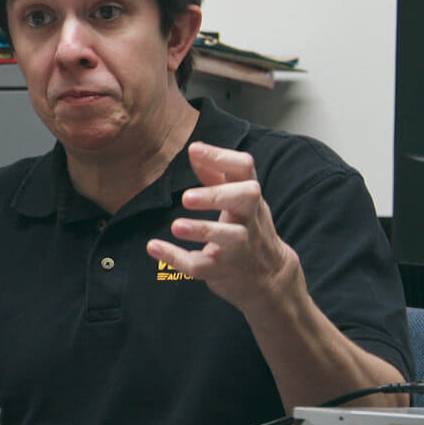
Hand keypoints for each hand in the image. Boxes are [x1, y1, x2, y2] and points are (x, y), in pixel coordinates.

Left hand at [145, 142, 301, 312]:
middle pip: (245, 198)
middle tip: (186, 197)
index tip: (194, 149)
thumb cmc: (247, 225)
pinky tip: (154, 246)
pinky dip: (176, 258)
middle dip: (217, 195)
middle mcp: (249, 218)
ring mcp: (239, 246)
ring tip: (176, 226)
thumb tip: (195, 150)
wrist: (269, 275)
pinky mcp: (223, 270)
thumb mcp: (238, 199)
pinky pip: (201, 265)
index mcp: (248, 196)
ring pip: (228, 236)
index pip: (244, 168)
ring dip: (201, 230)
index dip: (222, 157)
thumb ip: (217, 175)